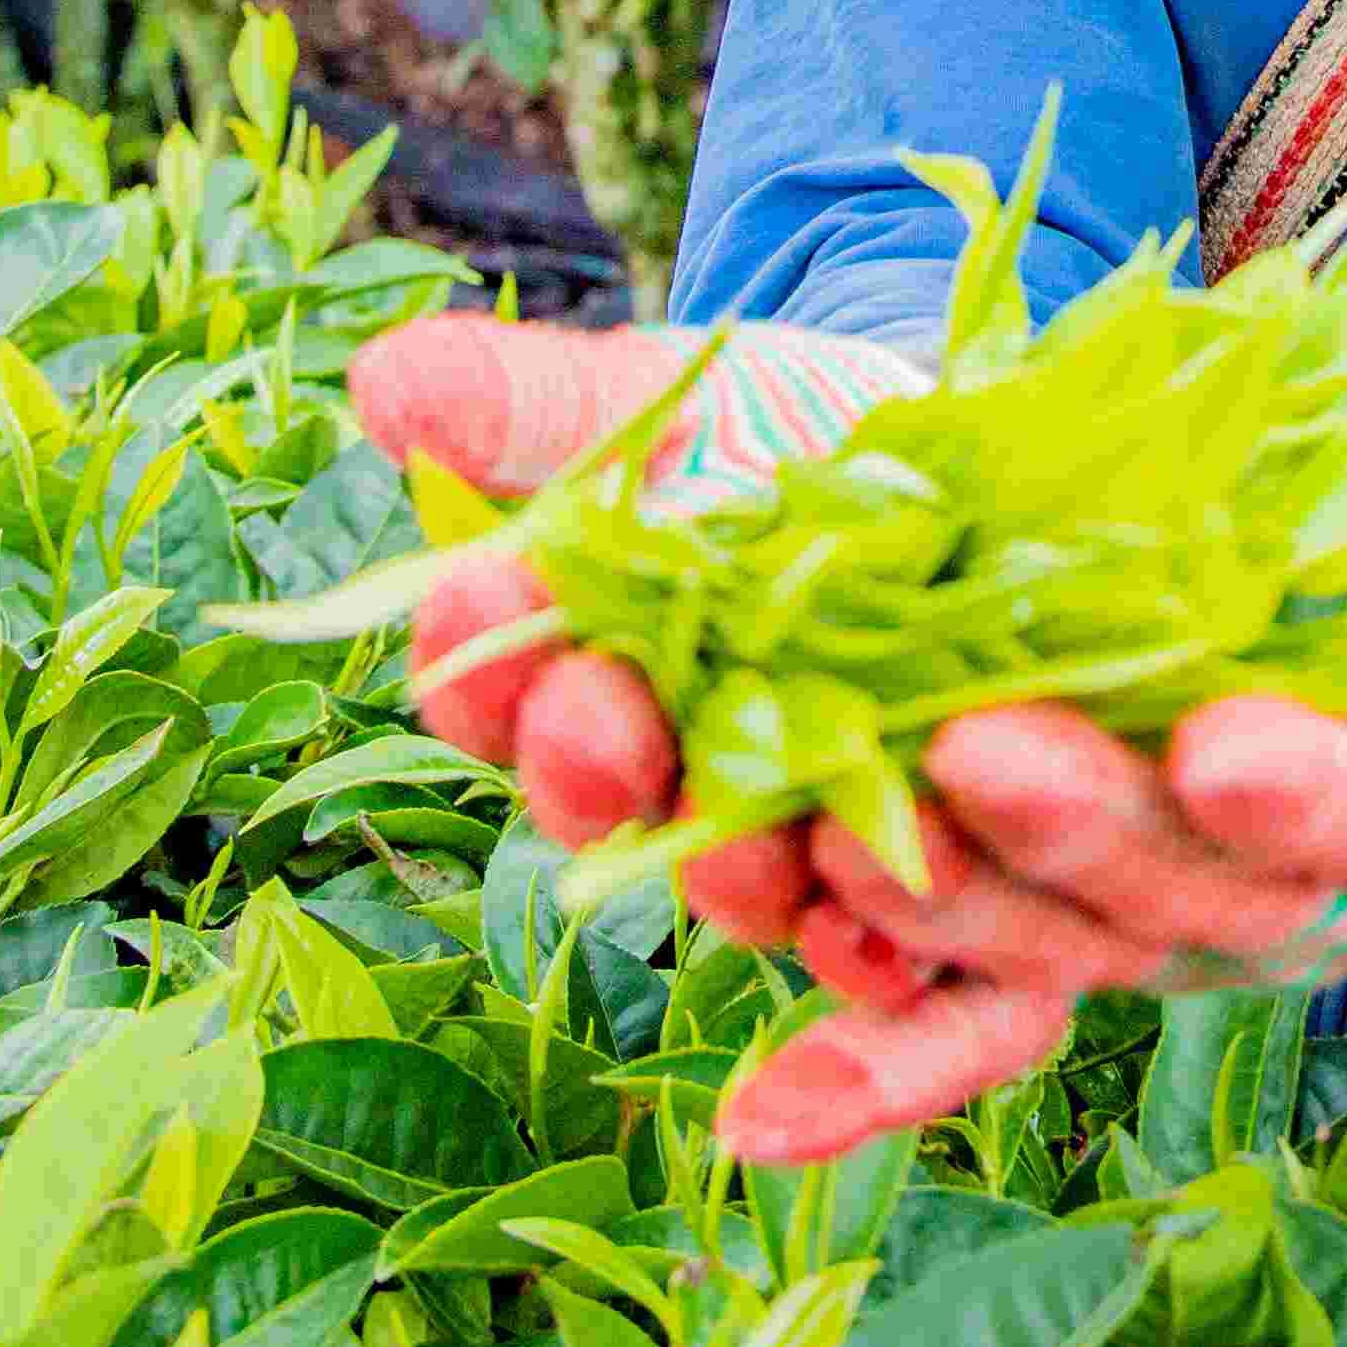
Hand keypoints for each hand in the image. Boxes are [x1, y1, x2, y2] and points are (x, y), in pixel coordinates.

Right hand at [344, 310, 909, 970]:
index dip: (475, 662)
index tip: (470, 596)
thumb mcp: (662, 396)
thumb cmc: (776, 429)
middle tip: (597, 716)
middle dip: (592, 762)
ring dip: (749, 871)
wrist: (957, 456)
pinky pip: (899, 958)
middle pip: (615, 808)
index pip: (499, 700)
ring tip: (774, 830)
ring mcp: (807, 841)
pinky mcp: (943, 873)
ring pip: (756, 888)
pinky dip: (884, 961)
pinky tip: (889, 923)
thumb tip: (388, 384)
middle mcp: (681, 785)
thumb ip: (531, 404)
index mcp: (585, 682)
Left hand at [708, 607, 1346, 1165]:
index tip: (1241, 739)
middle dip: (1074, 815)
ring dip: (920, 892)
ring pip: (1029, 913)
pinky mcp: (1049, 885)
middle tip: (982, 741)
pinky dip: (856, 1056)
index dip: (1313, 793)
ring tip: (807, 825)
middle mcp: (1273, 889)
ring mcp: (1150, 897)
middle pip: (1167, 869)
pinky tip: (758, 1111)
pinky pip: (942, 998)